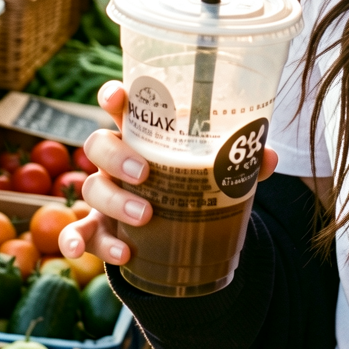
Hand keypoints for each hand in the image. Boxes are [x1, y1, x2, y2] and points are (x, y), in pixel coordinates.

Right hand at [59, 80, 277, 265]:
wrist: (171, 224)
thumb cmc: (189, 178)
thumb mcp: (213, 167)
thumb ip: (238, 160)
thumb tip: (269, 156)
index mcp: (142, 133)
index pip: (119, 105)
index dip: (112, 96)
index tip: (117, 97)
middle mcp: (115, 158)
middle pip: (99, 144)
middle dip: (117, 156)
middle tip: (145, 172)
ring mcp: (103, 192)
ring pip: (91, 188)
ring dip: (114, 202)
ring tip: (144, 217)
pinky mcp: (97, 225)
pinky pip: (78, 231)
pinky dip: (79, 240)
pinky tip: (98, 252)